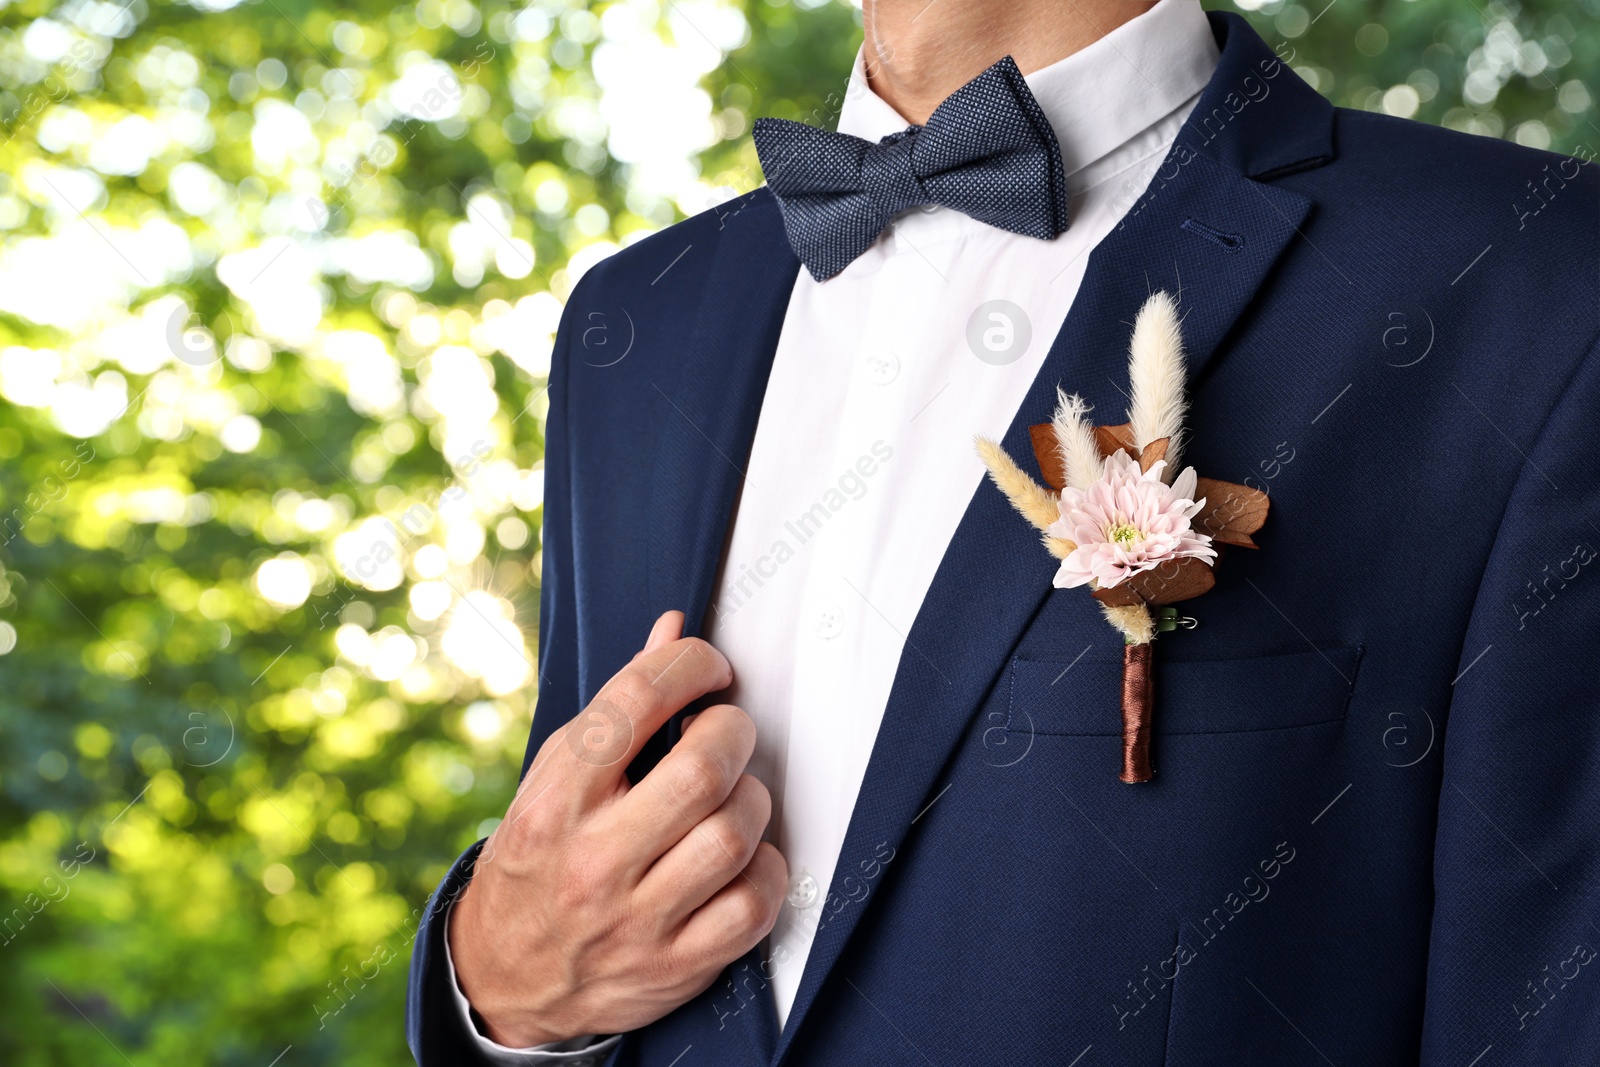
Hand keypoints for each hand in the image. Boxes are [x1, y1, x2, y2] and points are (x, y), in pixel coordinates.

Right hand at [448, 611, 787, 1046]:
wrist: (503, 978)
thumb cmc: (541, 858)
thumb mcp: (555, 777)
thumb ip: (618, 706)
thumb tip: (673, 629)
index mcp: (556, 799)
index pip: (637, 699)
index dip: (690, 664)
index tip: (708, 668)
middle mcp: (593, 860)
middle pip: (703, 769)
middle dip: (732, 731)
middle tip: (726, 732)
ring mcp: (637, 919)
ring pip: (735, 834)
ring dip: (752, 800)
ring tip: (732, 796)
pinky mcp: (675, 967)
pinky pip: (754, 904)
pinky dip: (765, 870)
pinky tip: (743, 857)